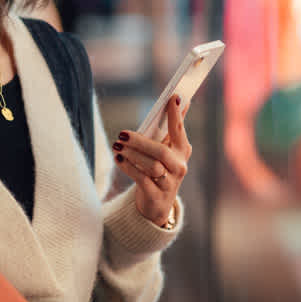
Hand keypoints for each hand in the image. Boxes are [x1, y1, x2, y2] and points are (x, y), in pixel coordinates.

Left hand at [112, 96, 191, 225]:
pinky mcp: (157, 196)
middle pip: (161, 152)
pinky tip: (118, 159)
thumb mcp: (166, 148)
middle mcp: (179, 166)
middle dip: (140, 142)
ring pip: (152, 166)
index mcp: (183, 150)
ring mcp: (170, 183)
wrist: (157, 204)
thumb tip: (179, 99)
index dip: (176, 114)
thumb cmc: (160, 169)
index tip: (172, 97)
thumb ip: (171, 127)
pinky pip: (142, 179)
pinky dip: (128, 167)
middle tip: (122, 134)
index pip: (179, 130)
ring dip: (132, 155)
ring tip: (117, 146)